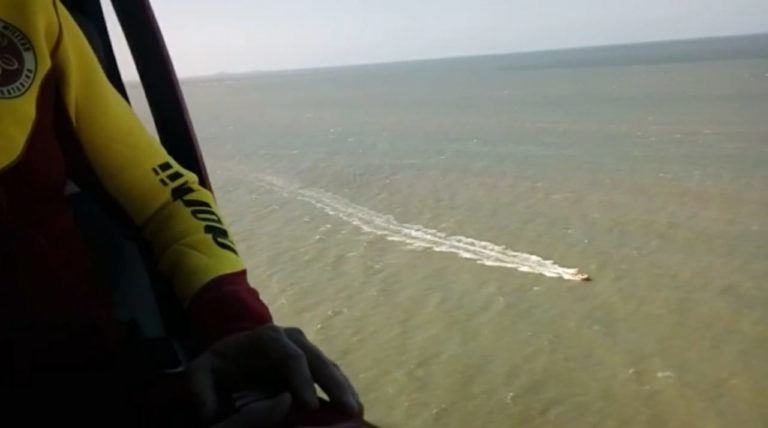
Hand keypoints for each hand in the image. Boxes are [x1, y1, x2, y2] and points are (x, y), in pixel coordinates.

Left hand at [187, 324, 362, 426]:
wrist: (231, 353)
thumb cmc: (218, 364)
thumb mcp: (200, 373)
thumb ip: (201, 390)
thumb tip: (212, 410)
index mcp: (267, 338)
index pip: (290, 357)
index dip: (301, 380)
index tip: (309, 405)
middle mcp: (292, 338)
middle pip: (317, 359)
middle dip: (334, 384)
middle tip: (348, 409)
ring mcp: (305, 348)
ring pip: (329, 366)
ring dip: (344, 388)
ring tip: (356, 411)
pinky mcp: (312, 362)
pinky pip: (331, 374)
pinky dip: (342, 389)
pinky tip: (352, 407)